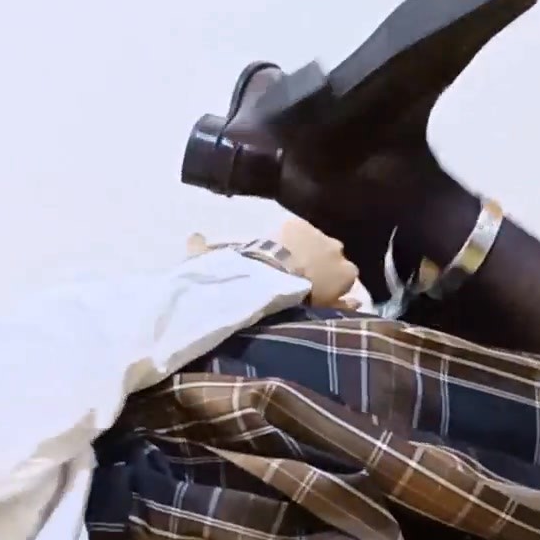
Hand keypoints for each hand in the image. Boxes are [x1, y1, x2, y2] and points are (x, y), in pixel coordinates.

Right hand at [188, 222, 362, 308]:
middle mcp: (322, 238)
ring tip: (317, 302)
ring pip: (340, 273)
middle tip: (301, 286)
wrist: (271, 285)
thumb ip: (206, 248)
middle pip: (324, 253)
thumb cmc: (248, 267)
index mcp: (296, 226)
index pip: (300, 237)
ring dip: (331, 284)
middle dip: (316, 266)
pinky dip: (344, 304)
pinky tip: (337, 313)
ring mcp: (338, 262)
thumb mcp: (222, 256)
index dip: (294, 255)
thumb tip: (190, 239)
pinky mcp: (346, 287)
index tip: (285, 269)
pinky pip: (349, 296)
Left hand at [276, 216, 361, 307]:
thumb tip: (357, 302)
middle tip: (302, 273)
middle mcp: (338, 249)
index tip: (319, 288)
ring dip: (306, 248)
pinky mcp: (297, 224)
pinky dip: (290, 237)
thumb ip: (344, 305)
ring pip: (315, 240)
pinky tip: (277, 247)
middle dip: (321, 261)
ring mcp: (318, 233)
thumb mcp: (325, 309)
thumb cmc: (302, 299)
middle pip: (332, 255)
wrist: (275, 277)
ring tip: (288, 260)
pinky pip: (296, 230)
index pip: (347, 275)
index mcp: (348, 272)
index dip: (333, 281)